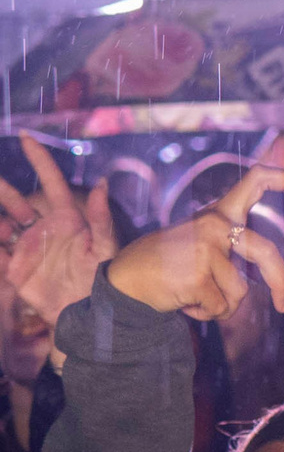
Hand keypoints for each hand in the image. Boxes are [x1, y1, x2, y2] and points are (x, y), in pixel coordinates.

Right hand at [0, 137, 119, 328]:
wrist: (87, 313)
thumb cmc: (102, 279)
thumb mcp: (105, 249)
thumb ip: (101, 218)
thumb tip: (103, 184)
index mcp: (67, 219)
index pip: (52, 183)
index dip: (40, 161)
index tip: (27, 138)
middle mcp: (43, 229)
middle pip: (17, 201)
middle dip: (2, 188)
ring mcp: (26, 247)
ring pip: (1, 223)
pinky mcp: (14, 267)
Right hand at [104, 167, 283, 320]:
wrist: (123, 281)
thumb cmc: (166, 263)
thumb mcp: (198, 238)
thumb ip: (231, 239)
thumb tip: (273, 260)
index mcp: (218, 213)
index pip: (256, 180)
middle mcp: (214, 225)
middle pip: (268, 254)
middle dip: (282, 283)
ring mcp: (205, 250)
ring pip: (241, 291)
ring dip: (223, 305)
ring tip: (194, 295)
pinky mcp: (197, 277)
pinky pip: (221, 308)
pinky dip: (207, 314)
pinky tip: (185, 303)